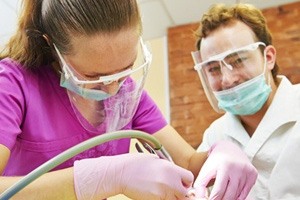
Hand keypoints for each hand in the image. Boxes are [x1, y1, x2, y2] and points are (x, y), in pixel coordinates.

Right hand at [74, 153, 193, 199]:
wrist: (120, 173)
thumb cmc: (135, 164)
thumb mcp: (156, 161)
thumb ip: (168, 169)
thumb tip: (175, 175)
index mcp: (171, 169)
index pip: (189, 178)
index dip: (185, 181)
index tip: (180, 182)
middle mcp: (170, 182)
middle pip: (184, 193)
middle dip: (180, 192)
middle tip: (171, 189)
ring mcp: (162, 193)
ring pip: (174, 199)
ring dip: (171, 196)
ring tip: (160, 190)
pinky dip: (161, 199)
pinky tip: (153, 193)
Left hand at [193, 141, 256, 199]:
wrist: (230, 148)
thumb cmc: (215, 161)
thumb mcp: (206, 169)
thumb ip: (200, 183)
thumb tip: (199, 198)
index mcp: (224, 165)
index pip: (219, 190)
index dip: (214, 199)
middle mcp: (237, 168)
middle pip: (230, 194)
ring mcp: (246, 171)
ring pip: (238, 194)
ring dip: (229, 199)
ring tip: (222, 198)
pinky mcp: (253, 173)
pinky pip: (246, 192)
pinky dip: (238, 197)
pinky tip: (231, 196)